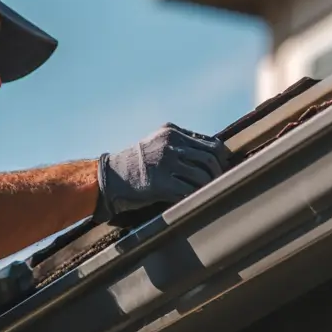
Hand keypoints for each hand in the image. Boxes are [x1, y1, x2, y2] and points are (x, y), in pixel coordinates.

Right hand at [95, 123, 231, 221]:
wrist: (110, 176)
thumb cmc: (136, 162)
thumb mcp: (156, 142)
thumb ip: (180, 143)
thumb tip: (212, 153)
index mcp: (172, 132)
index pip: (210, 143)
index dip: (221, 158)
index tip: (222, 168)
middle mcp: (170, 144)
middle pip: (210, 158)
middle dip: (218, 173)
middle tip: (220, 183)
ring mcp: (165, 163)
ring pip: (202, 175)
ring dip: (209, 186)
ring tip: (208, 193)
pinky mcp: (160, 183)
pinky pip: (189, 191)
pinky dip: (196, 196)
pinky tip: (195, 199)